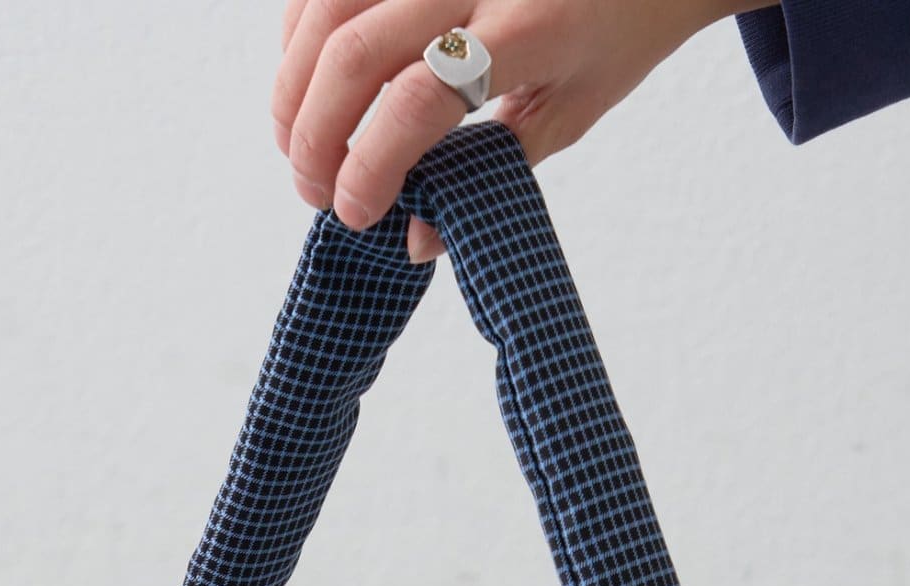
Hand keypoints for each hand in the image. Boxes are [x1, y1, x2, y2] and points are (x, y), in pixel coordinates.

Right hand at [273, 0, 764, 261]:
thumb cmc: (615, 27)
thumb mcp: (571, 109)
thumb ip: (492, 171)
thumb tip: (416, 239)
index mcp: (529, 29)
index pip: (422, 96)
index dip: (372, 163)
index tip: (353, 215)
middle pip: (356, 50)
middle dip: (315, 133)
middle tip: (312, 192)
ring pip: (327, 6)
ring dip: (294, 84)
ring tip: (298, 146)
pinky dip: (303, 33)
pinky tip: (309, 82)